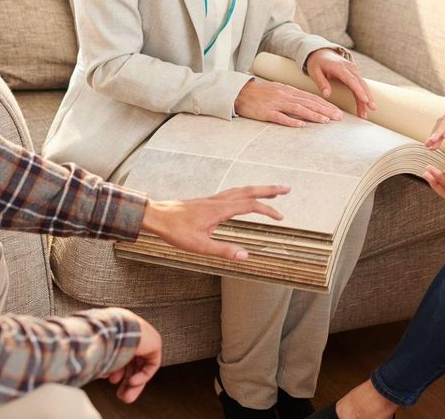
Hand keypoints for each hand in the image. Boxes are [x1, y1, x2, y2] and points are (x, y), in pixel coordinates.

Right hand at [104, 315, 161, 402]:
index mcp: (119, 330)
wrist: (111, 328)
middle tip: (121, 397)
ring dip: (134, 383)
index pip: (121, 354)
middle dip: (126, 382)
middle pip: (132, 362)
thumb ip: (103, 364)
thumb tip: (101, 375)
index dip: (116, 370)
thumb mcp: (100, 356)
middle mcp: (132, 331)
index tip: (111, 382)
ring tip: (126, 397)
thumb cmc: (100, 341)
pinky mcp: (155, 342)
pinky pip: (151, 363)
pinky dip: (143, 375)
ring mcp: (145, 336)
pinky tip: (132, 382)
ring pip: (141, 365)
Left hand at [142, 185, 288, 259]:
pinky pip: (233, 193)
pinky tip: (245, 198)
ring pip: (241, 190)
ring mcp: (214, 199)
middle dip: (270, 189)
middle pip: (249, 190)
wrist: (157, 217)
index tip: (280, 217)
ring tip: (272, 192)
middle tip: (287, 188)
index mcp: (221, 209)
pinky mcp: (208, 201)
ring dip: (258, 189)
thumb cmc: (176, 231)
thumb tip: (246, 256)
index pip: (251, 205)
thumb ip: (224, 251)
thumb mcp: (200, 246)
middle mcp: (219, 200)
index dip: (267, 210)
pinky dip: (245, 192)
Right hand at [234, 78, 342, 126]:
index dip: (326, 105)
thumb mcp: (278, 91)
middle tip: (338, 117)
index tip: (338, 111)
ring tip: (325, 121)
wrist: (240, 93)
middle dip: (325, 110)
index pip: (311, 98)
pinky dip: (292, 121)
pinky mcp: (266, 112)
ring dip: (313, 115)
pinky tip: (302, 125)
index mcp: (288, 90)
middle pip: (308, 103)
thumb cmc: (260, 94)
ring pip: (298, 109)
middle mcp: (284, 95)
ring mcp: (276, 103)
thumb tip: (308, 104)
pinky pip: (281, 117)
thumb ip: (292, 97)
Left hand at [306, 48, 375, 118]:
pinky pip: (360, 85)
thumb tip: (326, 95)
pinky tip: (366, 106)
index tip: (365, 100)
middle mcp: (349, 68)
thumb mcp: (314, 71)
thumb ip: (321, 82)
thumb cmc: (317, 62)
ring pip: (363, 85)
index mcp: (339, 67)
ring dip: (367, 98)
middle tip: (371, 109)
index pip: (351, 80)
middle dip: (367, 97)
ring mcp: (353, 70)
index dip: (359, 90)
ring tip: (368, 112)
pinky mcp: (354, 74)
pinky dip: (364, 95)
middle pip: (360, 84)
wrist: (321, 52)